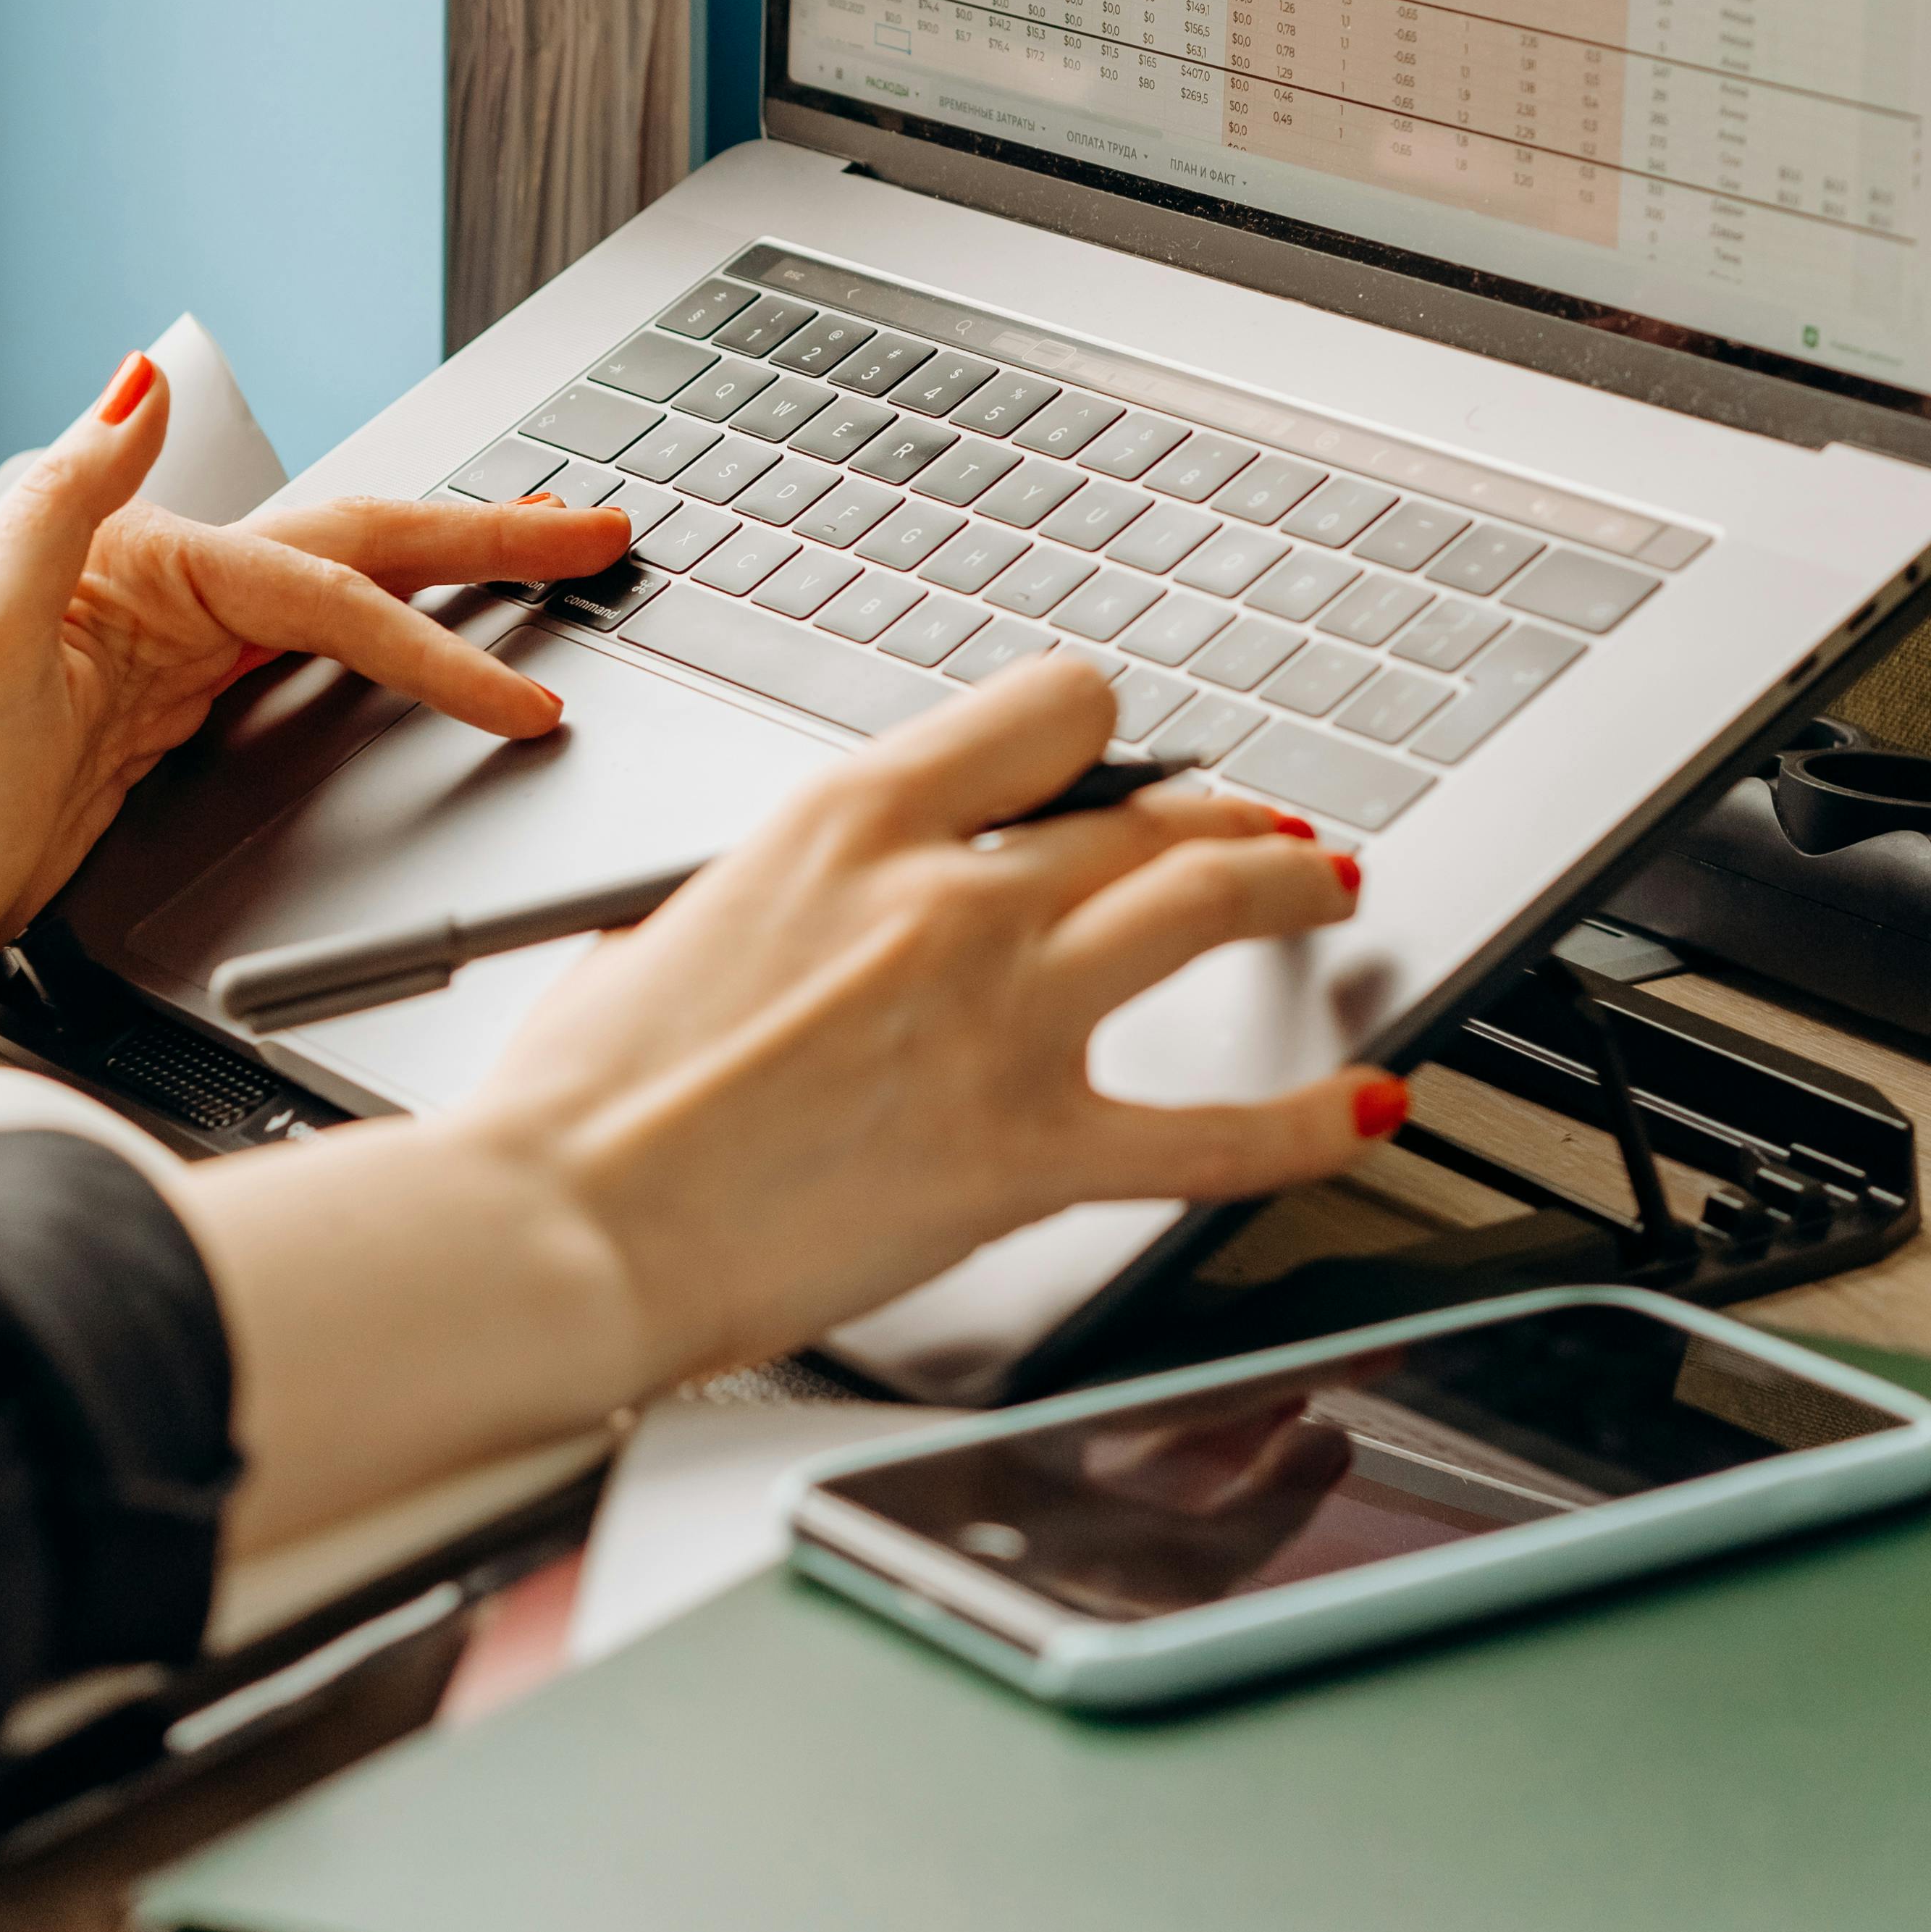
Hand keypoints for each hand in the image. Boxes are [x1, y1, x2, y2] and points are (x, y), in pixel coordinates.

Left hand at [0, 354, 626, 1008]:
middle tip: (598, 529)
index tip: (521, 692)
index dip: (436, 634)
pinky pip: (315, 661)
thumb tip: (134, 375)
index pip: (328, 590)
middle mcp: (171, 591)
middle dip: (486, 537)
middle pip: (361, 550)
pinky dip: (392, 641)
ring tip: (547, 551)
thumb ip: (69, 489)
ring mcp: (180, 652)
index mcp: (144, 560)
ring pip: (350, 595)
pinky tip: (426, 633)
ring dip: (451, 572)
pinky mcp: (178, 715)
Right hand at [182, 651, 1401, 1549]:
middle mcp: (949, 892)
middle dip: (1222, 818)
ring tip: (1327, 890)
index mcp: (853, 816)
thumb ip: (789, 899)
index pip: (1049, 709)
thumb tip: (813, 915)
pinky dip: (1308, 1123)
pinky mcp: (1027, 1152)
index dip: (1102, 733)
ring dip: (1287, 889)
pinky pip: (1212, 1131)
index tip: (1119, 765)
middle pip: (1144, 812)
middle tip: (1259, 834)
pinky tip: (1363, 1105)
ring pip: (1203, 908)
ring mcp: (1002, 1017)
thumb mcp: (681, 922)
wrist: (567, 1222)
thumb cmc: (590, 1095)